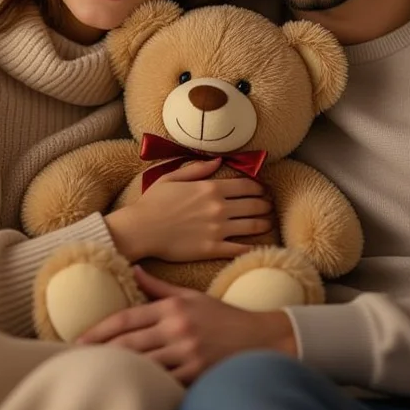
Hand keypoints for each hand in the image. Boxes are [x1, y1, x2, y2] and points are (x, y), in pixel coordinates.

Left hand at [78, 267, 297, 383]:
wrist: (262, 338)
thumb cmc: (223, 318)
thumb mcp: (192, 297)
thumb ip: (160, 288)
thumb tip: (135, 270)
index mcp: (172, 308)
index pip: (126, 318)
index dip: (99, 330)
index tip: (78, 340)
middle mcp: (177, 328)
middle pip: (128, 343)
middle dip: (99, 352)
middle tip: (76, 360)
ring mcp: (187, 352)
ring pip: (142, 364)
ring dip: (117, 370)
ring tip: (95, 374)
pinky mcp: (197, 373)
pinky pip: (164, 382)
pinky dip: (145, 385)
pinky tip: (129, 388)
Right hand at [105, 158, 272, 262]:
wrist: (140, 230)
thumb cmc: (152, 203)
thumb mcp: (172, 177)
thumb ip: (197, 168)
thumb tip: (217, 160)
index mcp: (210, 188)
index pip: (247, 186)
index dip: (259, 188)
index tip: (262, 190)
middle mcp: (219, 207)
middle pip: (254, 205)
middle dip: (265, 205)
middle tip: (268, 206)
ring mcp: (218, 229)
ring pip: (253, 226)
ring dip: (264, 224)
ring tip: (267, 223)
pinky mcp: (213, 249)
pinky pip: (240, 249)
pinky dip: (253, 247)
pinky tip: (258, 246)